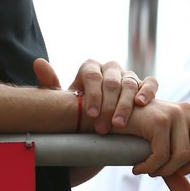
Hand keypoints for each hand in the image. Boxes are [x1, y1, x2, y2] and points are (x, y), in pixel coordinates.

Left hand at [33, 58, 158, 133]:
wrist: (94, 123)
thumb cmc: (76, 112)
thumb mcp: (62, 102)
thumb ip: (50, 84)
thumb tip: (38, 62)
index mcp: (89, 67)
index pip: (92, 74)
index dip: (92, 94)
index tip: (90, 114)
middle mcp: (110, 68)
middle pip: (112, 81)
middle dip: (107, 105)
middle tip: (102, 127)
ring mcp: (128, 76)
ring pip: (130, 83)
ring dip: (125, 104)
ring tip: (118, 125)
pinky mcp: (143, 85)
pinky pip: (150, 82)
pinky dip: (148, 90)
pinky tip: (142, 104)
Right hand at [116, 101, 189, 190]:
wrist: (110, 118)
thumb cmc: (138, 136)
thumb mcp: (161, 156)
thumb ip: (176, 174)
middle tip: (173, 173)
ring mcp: (176, 113)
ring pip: (185, 157)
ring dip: (164, 171)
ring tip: (148, 169)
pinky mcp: (160, 119)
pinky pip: (164, 156)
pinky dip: (151, 168)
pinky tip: (138, 167)